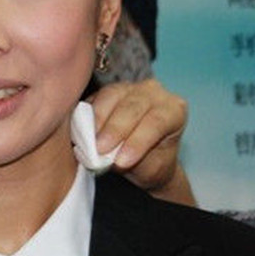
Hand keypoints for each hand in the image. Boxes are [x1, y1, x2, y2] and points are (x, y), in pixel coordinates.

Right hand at [87, 79, 195, 205]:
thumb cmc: (152, 162)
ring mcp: (129, 87)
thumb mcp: (151, 168)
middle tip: (100, 150)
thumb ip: (135, 160)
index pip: (157, 121)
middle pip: (133, 106)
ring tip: (88, 141)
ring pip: (111, 95)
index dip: (138, 141)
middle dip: (115, 129)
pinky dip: (86, 113)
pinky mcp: (107, 90)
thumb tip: (111, 158)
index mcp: (174, 110)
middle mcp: (153, 92)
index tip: (121, 162)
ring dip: (98, 118)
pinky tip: (80, 130)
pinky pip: (95, 96)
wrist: (143, 157)